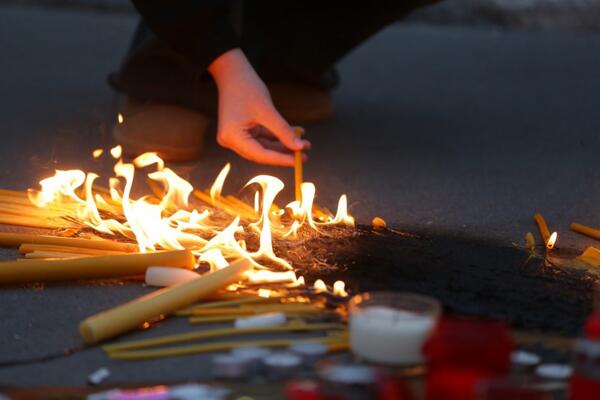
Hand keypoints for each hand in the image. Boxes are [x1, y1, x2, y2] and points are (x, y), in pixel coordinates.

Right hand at [208, 49, 310, 165]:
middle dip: (284, 153)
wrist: (232, 71)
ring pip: (264, 146)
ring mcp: (236, 136)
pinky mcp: (242, 131)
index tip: (299, 161)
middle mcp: (231, 140)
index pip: (260, 155)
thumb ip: (283, 131)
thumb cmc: (247, 88)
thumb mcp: (267, 111)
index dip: (281, 159)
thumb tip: (300, 147)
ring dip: (283, 145)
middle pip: (262, 153)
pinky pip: (262, 137)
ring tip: (304, 143)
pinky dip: (277, 136)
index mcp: (232, 137)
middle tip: (304, 155)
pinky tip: (295, 134)